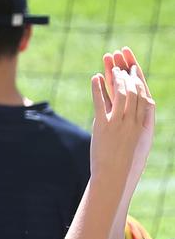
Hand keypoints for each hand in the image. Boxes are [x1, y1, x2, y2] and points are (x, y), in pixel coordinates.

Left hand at [90, 57, 154, 186]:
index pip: (143, 96)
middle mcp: (133, 123)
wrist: (114, 177)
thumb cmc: (126, 161)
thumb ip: (137, 124)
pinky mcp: (102, 126)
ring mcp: (118, 124)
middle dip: (127, 73)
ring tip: (110, 65)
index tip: (133, 68)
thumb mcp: (138, 142)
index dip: (138, 80)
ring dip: (115, 76)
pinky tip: (95, 76)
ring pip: (120, 93)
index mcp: (143, 126)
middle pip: (133, 91)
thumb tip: (137, 111)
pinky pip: (100, 101)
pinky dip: (97, 87)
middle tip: (121, 61)